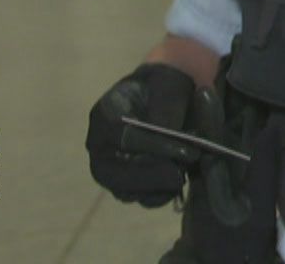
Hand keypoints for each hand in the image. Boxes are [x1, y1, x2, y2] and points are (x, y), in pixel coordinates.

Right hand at [86, 63, 198, 206]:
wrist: (168, 96)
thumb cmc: (166, 86)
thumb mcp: (170, 87)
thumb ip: (166, 111)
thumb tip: (170, 139)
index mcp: (104, 114)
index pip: (121, 135)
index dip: (152, 146)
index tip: (185, 150)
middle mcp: (99, 146)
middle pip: (114, 173)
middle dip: (151, 175)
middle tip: (181, 174)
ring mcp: (110, 168)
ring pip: (126, 191)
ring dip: (157, 188)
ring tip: (183, 175)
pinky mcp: (127, 184)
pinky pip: (140, 198)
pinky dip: (161, 195)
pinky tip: (180, 183)